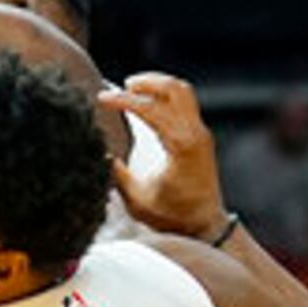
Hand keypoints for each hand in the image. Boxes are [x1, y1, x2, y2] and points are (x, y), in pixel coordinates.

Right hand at [100, 74, 225, 242]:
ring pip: (182, 91)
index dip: (123, 101)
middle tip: (123, 85)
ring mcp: (201, 133)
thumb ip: (118, 176)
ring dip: (158, 85)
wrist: (205, 225)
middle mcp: (195, 133)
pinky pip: (185, 103)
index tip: (102, 99)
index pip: (151, 109)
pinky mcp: (201, 136)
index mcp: (181, 145)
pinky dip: (166, 95)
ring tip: (133, 88)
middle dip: (146, 82)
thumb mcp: (138, 200)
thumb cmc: (173, 216)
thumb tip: (102, 154)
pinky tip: (149, 102)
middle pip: (174, 88)